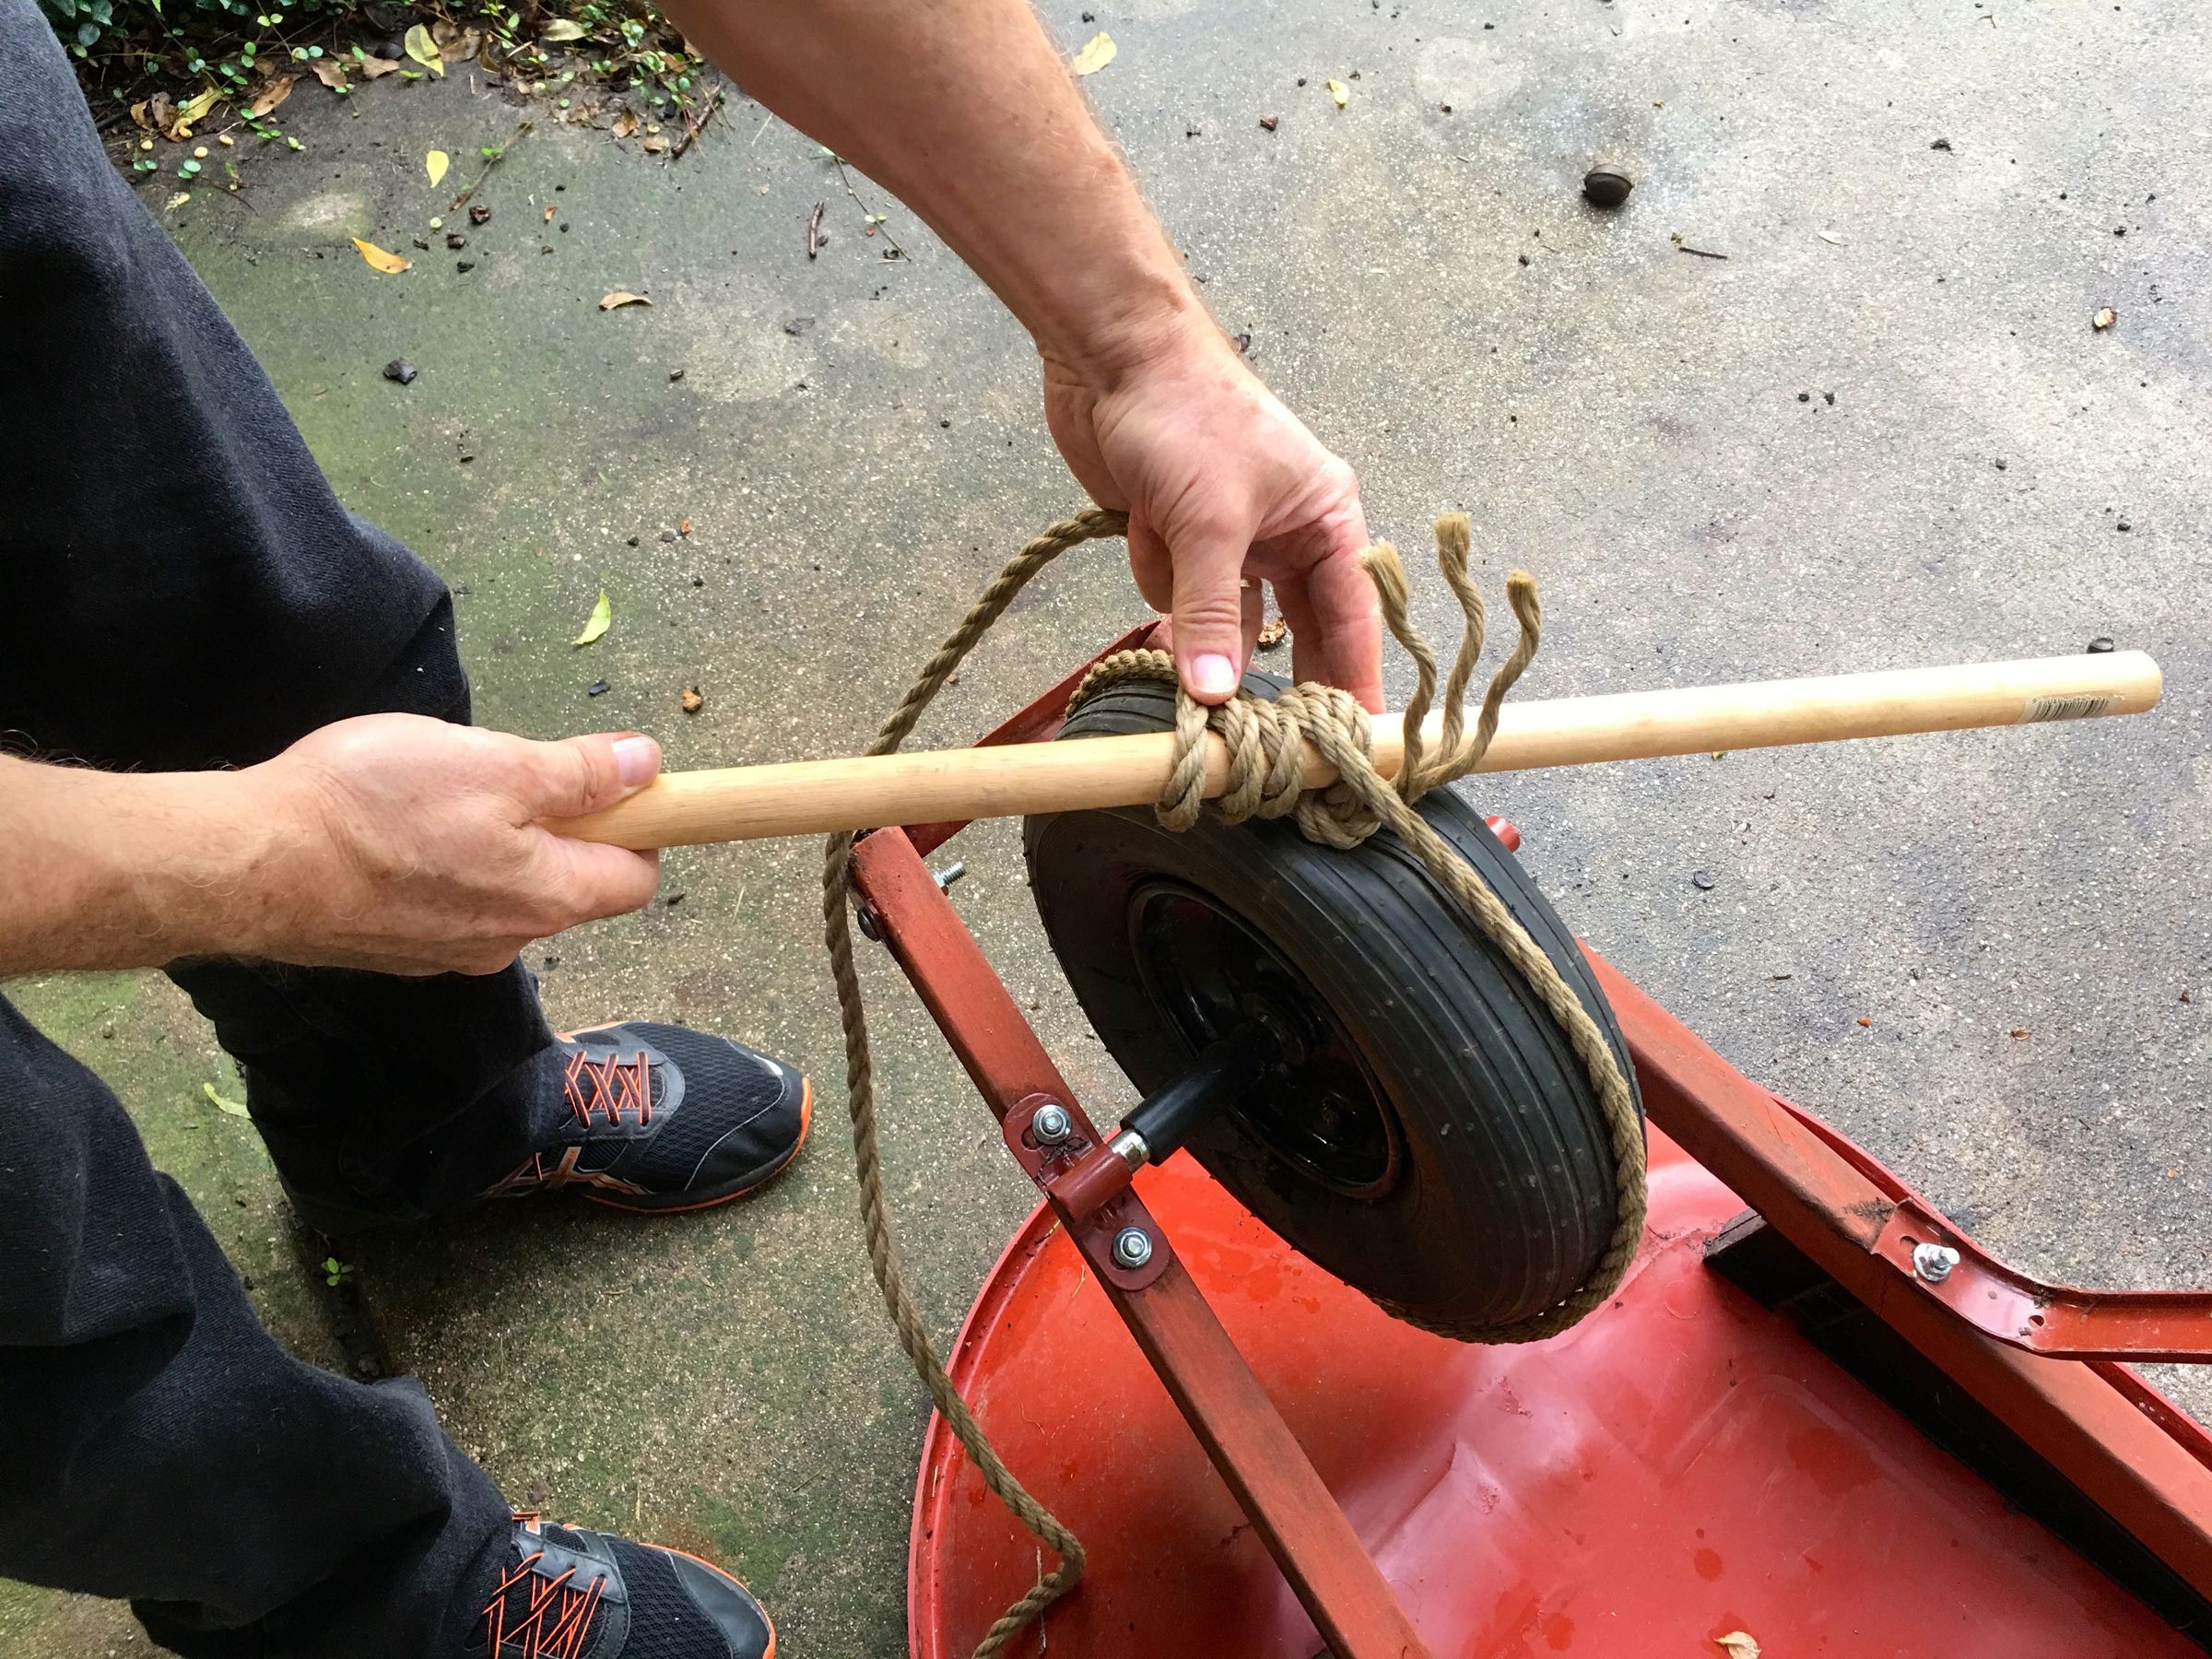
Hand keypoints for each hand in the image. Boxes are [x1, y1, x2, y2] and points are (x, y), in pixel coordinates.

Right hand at [230, 715, 662, 975]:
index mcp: (549, 899)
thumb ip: (580, 774)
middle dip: (558, 825)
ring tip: (439, 791)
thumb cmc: (378, 807)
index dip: (638, 825)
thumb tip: (647, 766)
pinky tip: (397, 825)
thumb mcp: (498, 764)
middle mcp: (508, 940)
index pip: (636, 878)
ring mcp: (448, 951)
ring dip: (495, 840)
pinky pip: (448, 900)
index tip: (611, 781)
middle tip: (506, 769)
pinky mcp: (396, 946)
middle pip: (570, 882)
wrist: (253, 862)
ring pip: (505, 889)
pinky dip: (442, 861)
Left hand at [1042, 325, 1382, 710]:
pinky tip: (1141, 523)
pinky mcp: (1181, 541)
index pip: (1354, 620)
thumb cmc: (1186, 415)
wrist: (1110, 355)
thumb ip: (1211, 613)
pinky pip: (1173, 595)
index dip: (1354, 683)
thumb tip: (1215, 695)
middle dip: (1265, 667)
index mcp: (1327, 520)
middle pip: (1292, 631)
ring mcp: (1232, 541)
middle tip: (1272, 743)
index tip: (1356, 748)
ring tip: (1169, 565)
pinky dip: (1154, 572)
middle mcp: (1290, 536)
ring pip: (1218, 618)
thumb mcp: (1208, 523)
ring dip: (1189, 604)